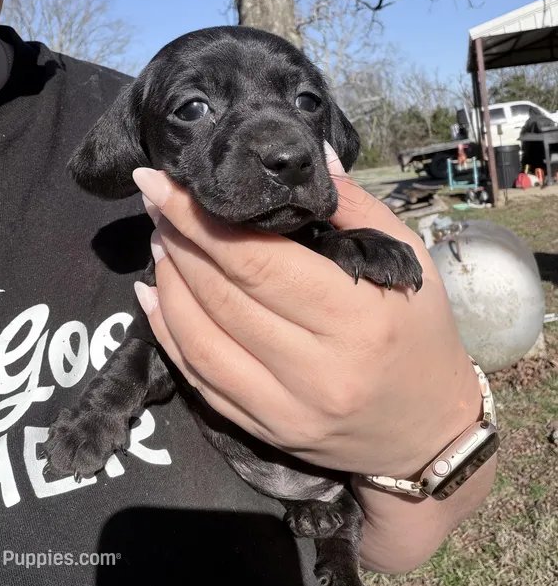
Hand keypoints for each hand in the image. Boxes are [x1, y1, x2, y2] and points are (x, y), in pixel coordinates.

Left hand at [132, 146, 481, 478]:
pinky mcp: (266, 431)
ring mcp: (285, 408)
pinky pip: (199, 380)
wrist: (431, 430)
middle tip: (159, 203)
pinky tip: (154, 297)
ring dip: (168, 283)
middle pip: (222, 297)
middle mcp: (316, 369)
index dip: (199, 220)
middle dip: (178, 241)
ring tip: (160, 242)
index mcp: (354, 317)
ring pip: (199, 341)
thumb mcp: (408, 260)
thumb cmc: (421, 334)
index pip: (258, 262)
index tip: (159, 183)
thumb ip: (356, 205)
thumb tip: (310, 154)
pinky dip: (167, 334)